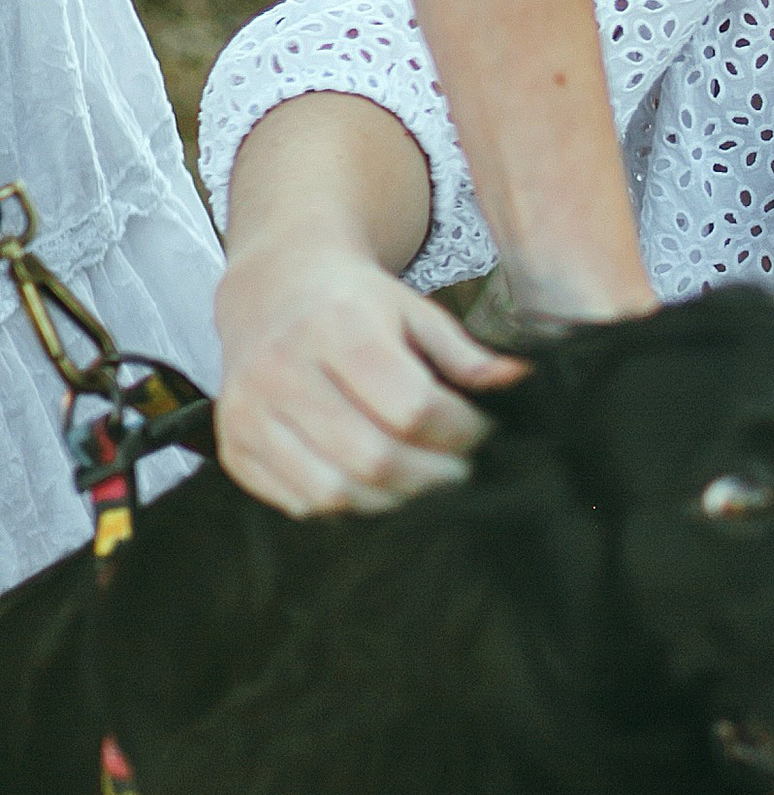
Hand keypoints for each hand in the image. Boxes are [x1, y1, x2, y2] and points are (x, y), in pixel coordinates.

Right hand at [214, 238, 523, 516]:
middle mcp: (282, 370)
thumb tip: (520, 381)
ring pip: (333, 491)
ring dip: (392, 500)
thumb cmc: (354, 302)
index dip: (460, 433)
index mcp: (336, 327)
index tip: (483, 433)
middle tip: (462, 472)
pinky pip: (298, 502)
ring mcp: (249, 413)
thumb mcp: (415, 309)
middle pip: (372, 457)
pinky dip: (346, 507)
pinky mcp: (233, 446)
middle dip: (433, 476)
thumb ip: (464, 353)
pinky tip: (374, 486)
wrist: (273, 287)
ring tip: (423, 484)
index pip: (411, 408)